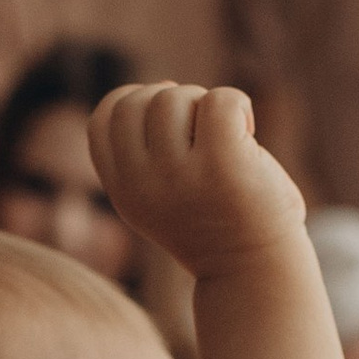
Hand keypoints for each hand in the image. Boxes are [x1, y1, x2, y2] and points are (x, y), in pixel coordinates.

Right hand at [87, 83, 308, 282]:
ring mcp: (178, 175)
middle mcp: (141, 184)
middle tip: (201, 131)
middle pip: (138, 100)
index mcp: (122, 189)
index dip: (134, 103)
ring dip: (205, 105)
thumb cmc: (216, 223)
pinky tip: (248, 131)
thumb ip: (144, 152)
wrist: (256, 271)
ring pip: (175, 96)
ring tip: (225, 138)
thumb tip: (161, 88)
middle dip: (172, 101)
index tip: (170, 124)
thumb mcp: (162, 194)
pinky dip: (239, 105)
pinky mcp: (221, 165)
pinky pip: (221, 100)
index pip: (103, 118)